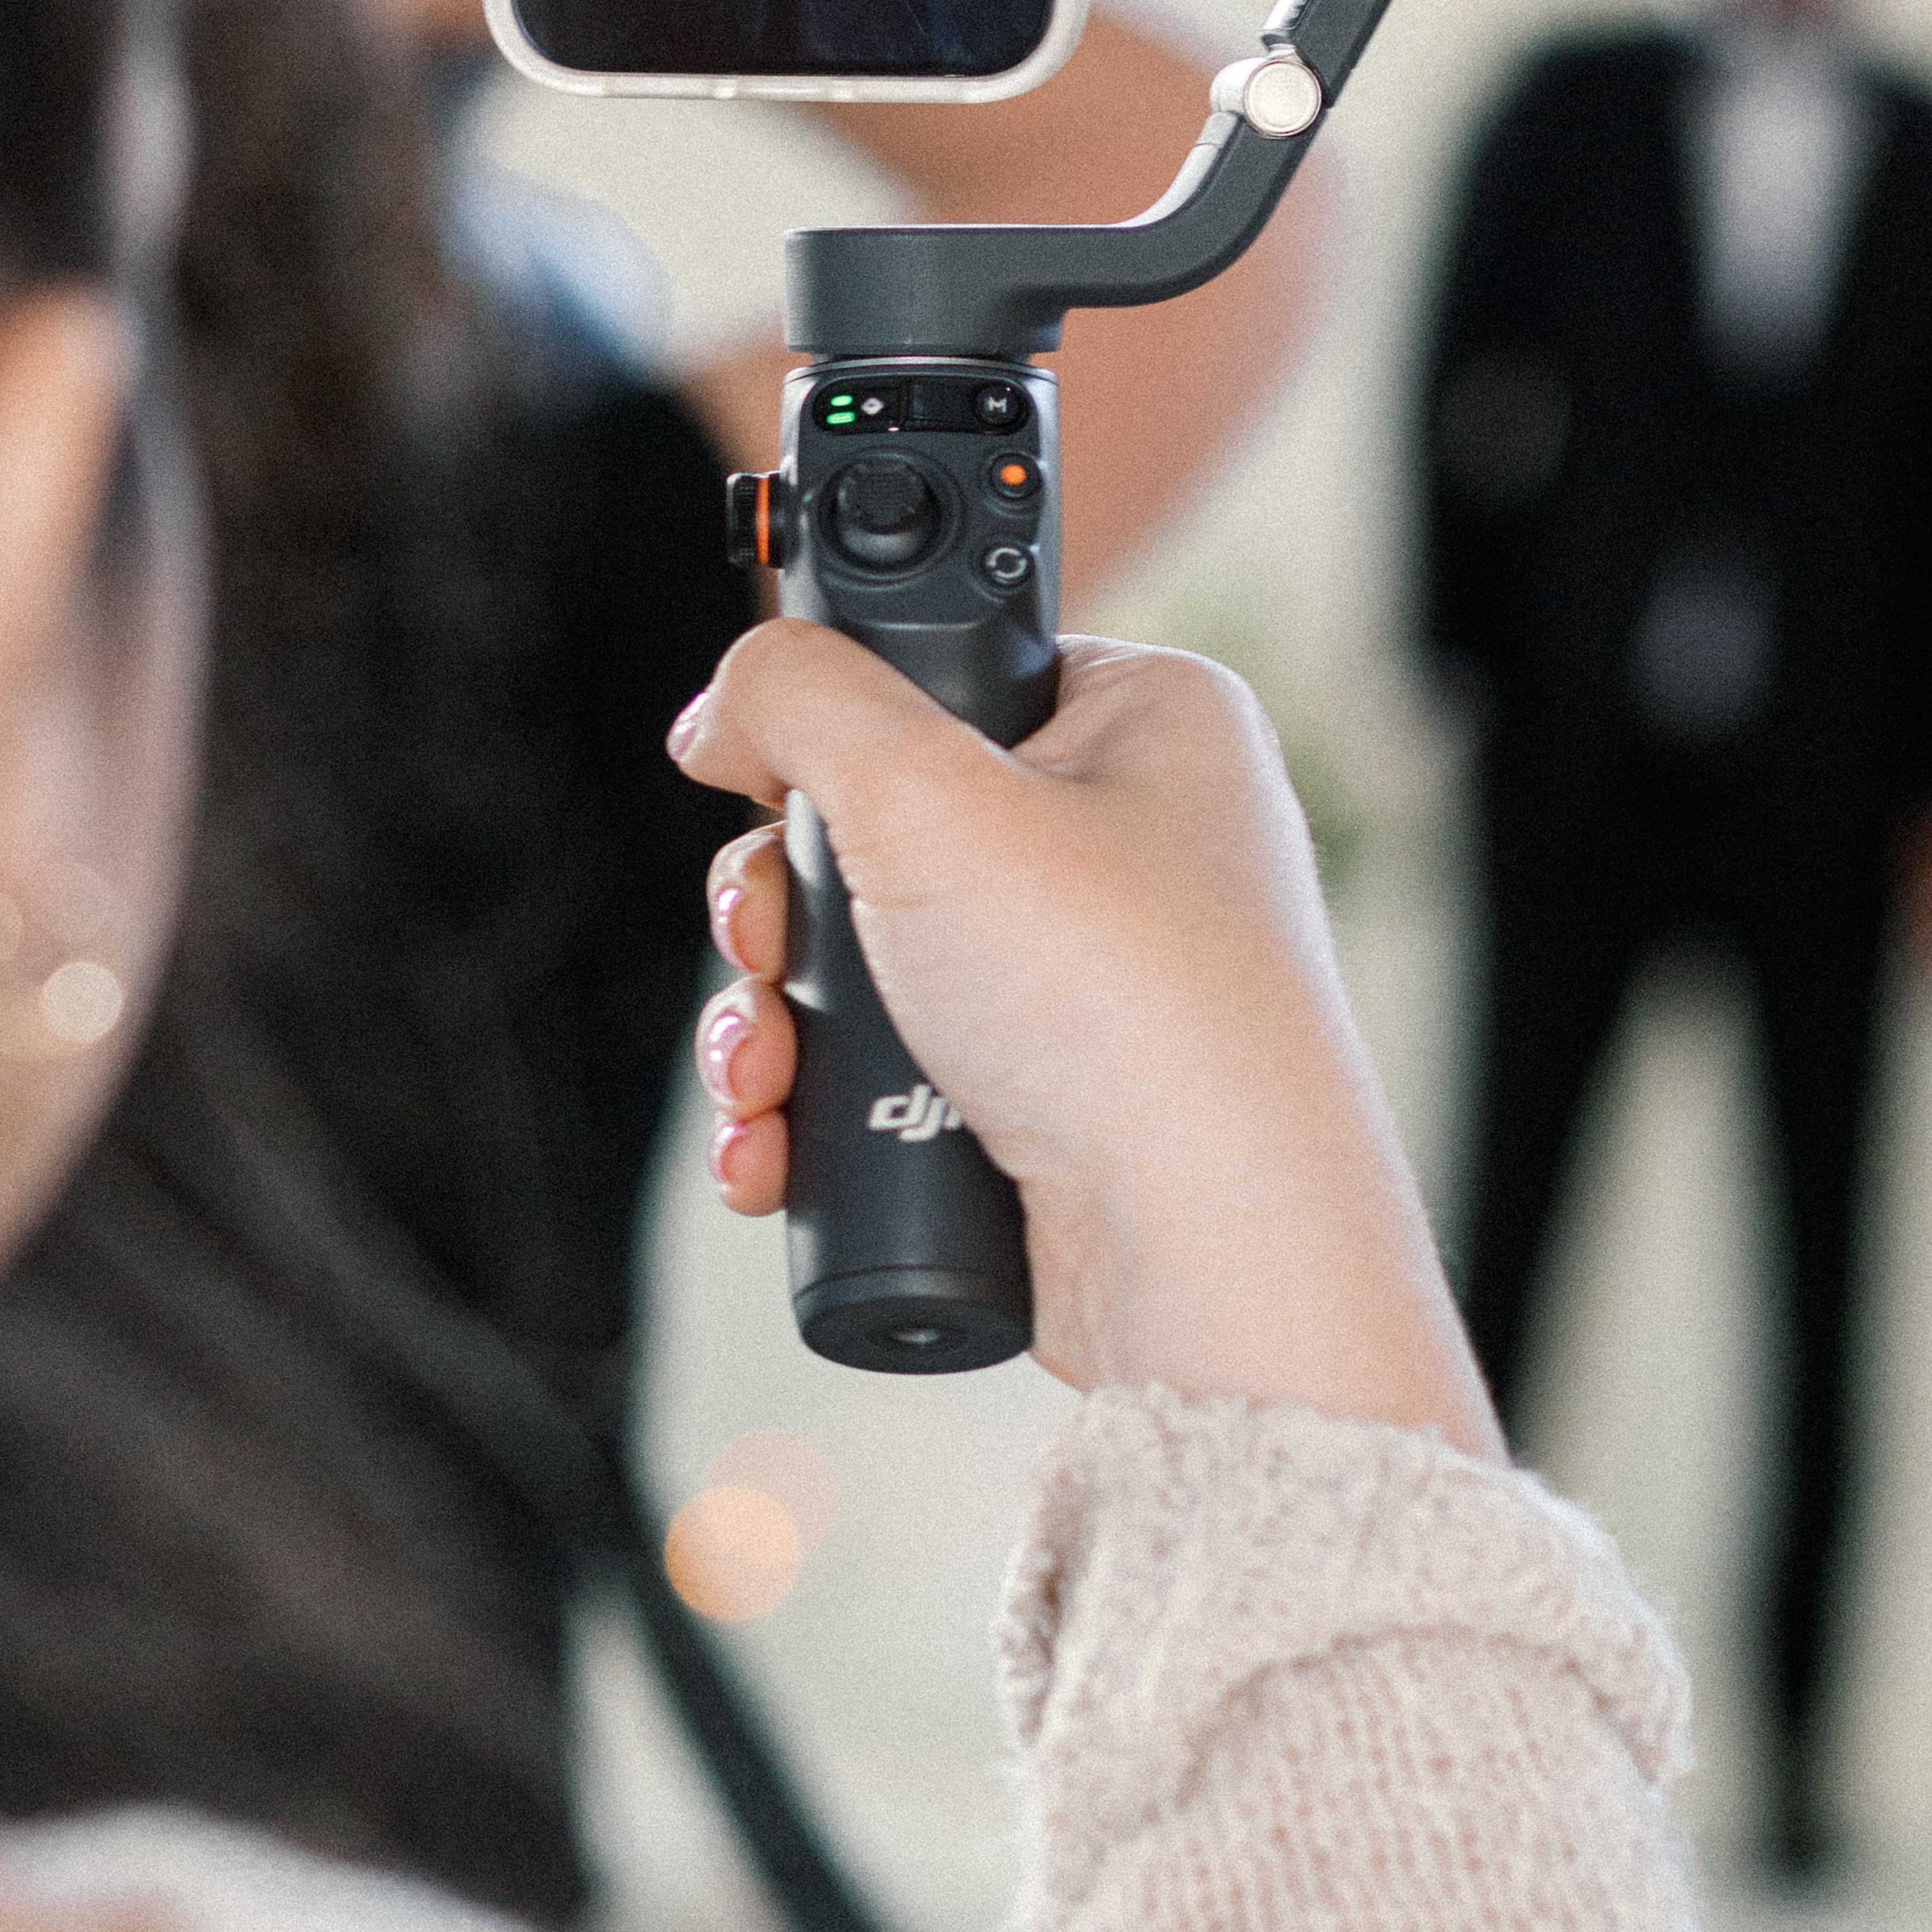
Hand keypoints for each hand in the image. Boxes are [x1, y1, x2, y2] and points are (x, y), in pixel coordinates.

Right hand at [675, 627, 1499, 1454]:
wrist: (1207, 1253)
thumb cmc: (1117, 1004)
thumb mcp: (925, 793)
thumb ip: (800, 699)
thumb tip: (724, 704)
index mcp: (1148, 725)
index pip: (947, 677)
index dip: (835, 734)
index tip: (762, 787)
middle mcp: (1135, 845)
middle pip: (876, 831)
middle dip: (775, 912)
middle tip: (762, 949)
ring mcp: (1094, 985)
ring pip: (865, 967)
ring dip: (773, 1025)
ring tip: (763, 1082)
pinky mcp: (1055, 1103)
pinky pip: (892, 1078)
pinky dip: (816, 1113)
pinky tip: (776, 1153)